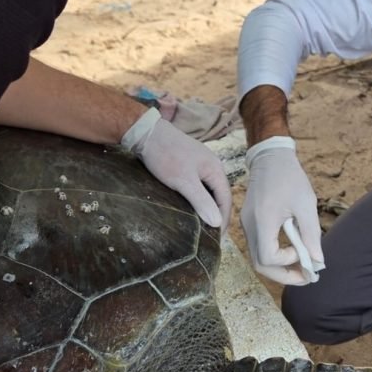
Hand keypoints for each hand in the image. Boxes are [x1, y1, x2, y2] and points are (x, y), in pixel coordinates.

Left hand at [121, 108, 230, 229]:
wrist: (146, 132)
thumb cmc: (165, 155)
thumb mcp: (184, 181)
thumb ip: (201, 201)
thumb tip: (217, 222)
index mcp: (216, 170)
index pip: (226, 200)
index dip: (222, 220)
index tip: (216, 239)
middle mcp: (212, 166)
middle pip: (218, 196)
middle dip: (215, 215)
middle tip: (208, 236)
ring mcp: (199, 164)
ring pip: (207, 190)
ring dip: (205, 207)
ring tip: (199, 225)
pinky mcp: (187, 164)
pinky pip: (197, 185)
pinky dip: (196, 198)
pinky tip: (188, 207)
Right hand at [241, 136, 323, 284]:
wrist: (269, 158)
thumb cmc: (289, 178)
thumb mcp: (306, 204)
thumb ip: (311, 235)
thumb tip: (318, 261)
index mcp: (262, 220)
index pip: (267, 257)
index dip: (287, 262)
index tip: (303, 252)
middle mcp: (249, 226)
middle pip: (259, 264)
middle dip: (283, 275)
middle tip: (305, 277)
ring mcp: (246, 225)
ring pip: (257, 258)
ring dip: (278, 267)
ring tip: (300, 266)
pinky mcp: (248, 222)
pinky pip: (257, 246)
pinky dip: (273, 255)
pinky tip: (290, 249)